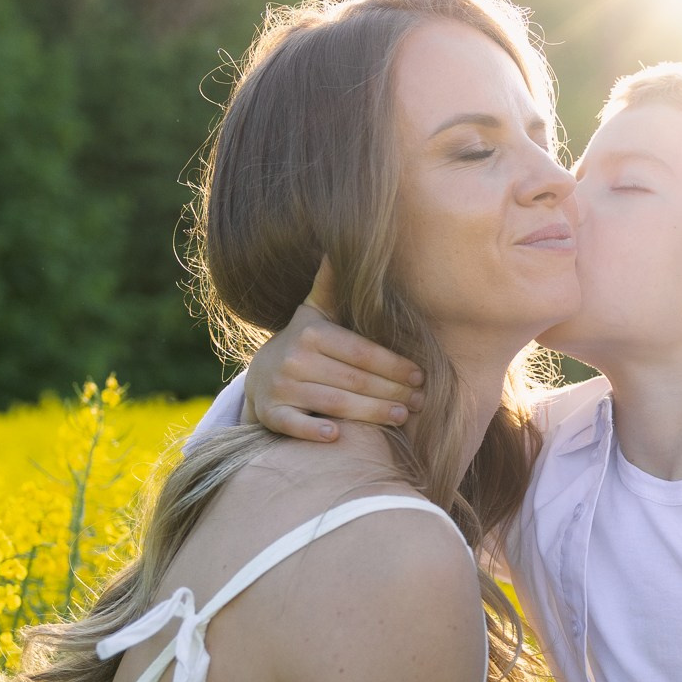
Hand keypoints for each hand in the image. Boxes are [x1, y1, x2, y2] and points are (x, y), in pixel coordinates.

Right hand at [243, 260, 425, 440]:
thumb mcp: (317, 313)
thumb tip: (339, 246)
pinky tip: (339, 436)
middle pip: (354, 379)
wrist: (260, 375)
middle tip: (421, 402)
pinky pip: (295, 425)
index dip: (394, 365)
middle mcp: (294, 359)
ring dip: (371, 413)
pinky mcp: (271, 415)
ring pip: (335, 403)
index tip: (421, 376)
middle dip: (392, 391)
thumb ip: (333, 286)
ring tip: (401, 417)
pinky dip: (315, 431)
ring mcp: (281, 388)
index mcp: (312, 333)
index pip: (362, 352)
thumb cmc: (305, 343)